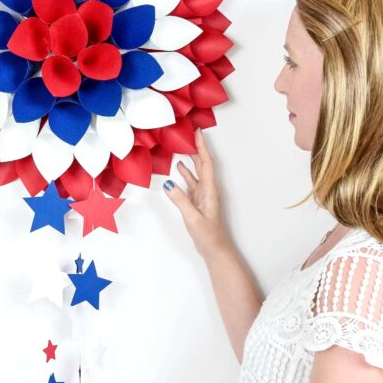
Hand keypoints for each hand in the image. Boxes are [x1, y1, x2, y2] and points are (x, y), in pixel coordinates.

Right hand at [163, 128, 232, 259]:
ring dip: (190, 159)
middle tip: (186, 134)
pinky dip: (185, 174)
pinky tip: (178, 169)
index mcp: (210, 190)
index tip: (197, 132)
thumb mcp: (192, 217)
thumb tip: (168, 183)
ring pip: (197, 172)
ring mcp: (203, 196)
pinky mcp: (197, 202)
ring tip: (181, 146)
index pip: (206, 163)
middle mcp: (208, 190)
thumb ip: (180, 200)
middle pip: (203, 164)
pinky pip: (191, 183)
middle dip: (196, 148)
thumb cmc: (208, 235)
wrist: (215, 250)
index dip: (202, 147)